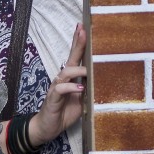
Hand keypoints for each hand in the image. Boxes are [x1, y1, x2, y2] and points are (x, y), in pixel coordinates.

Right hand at [29, 23, 86, 147]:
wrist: (48, 127)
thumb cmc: (65, 111)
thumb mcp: (83, 99)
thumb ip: (90, 87)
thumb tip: (105, 78)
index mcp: (71, 77)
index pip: (75, 56)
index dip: (79, 42)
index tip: (83, 26)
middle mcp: (62, 78)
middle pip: (70, 58)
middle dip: (77, 44)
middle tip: (82, 30)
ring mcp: (57, 87)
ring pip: (66, 72)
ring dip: (77, 70)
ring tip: (88, 71)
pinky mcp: (53, 98)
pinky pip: (60, 89)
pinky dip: (70, 87)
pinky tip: (80, 88)